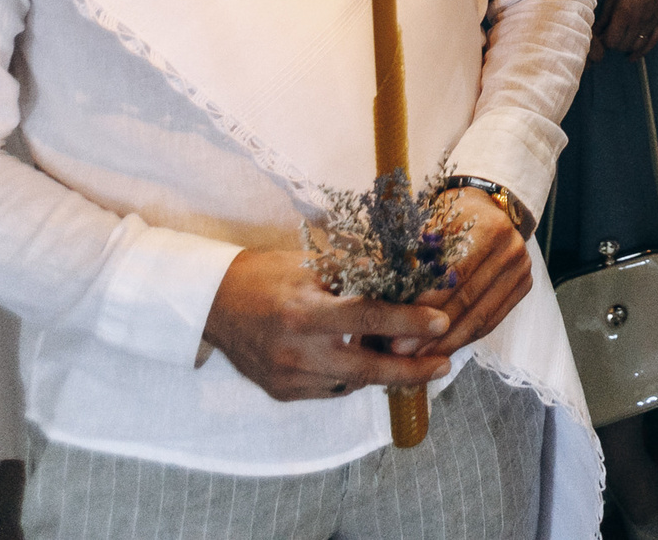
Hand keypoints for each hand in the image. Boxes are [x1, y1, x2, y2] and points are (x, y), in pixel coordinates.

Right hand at [201, 249, 451, 401]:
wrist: (213, 304)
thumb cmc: (268, 274)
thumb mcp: (313, 264)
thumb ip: (359, 275)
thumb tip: (408, 277)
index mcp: (304, 312)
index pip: (366, 317)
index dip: (407, 320)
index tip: (441, 323)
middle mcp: (295, 351)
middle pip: (366, 368)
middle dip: (411, 370)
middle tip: (444, 366)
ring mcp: (287, 377)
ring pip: (352, 382)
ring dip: (382, 372)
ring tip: (410, 358)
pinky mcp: (282, 393)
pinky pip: (331, 389)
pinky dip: (352, 376)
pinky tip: (365, 360)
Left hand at [402, 190, 532, 359]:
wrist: (491, 207)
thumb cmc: (451, 214)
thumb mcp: (431, 223)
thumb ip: (411, 254)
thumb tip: (375, 288)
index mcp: (491, 229)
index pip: (455, 275)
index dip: (426, 302)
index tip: (395, 323)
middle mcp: (513, 250)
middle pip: (468, 300)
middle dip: (432, 330)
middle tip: (400, 351)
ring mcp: (522, 270)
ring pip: (481, 317)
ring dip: (447, 342)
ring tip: (416, 359)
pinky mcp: (524, 287)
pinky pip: (491, 321)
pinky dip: (465, 339)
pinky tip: (440, 351)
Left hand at [593, 0, 657, 63]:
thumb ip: (606, 10)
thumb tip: (597, 27)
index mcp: (625, 12)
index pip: (611, 40)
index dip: (603, 41)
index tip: (600, 35)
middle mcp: (640, 20)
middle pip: (623, 45)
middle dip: (613, 44)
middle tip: (608, 36)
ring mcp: (653, 21)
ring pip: (637, 46)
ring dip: (626, 47)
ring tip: (619, 41)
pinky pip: (653, 41)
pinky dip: (643, 51)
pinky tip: (635, 55)